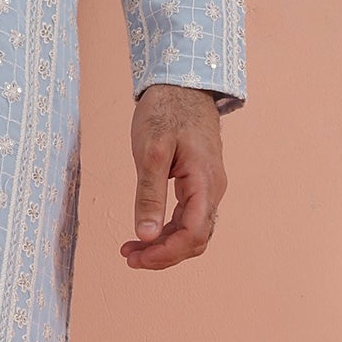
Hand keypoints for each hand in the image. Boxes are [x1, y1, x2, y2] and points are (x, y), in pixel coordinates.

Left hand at [121, 83, 225, 269]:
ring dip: (164, 245)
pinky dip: (168, 230)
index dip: (166, 253)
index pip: (193, 234)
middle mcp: (213, 190)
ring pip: (192, 231)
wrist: (182, 84)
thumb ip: (149, 194)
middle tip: (128, 255)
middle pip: (195, 239)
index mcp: (205, 182)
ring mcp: (208, 188)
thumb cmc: (166, 111)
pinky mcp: (199, 184)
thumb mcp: (151, 150)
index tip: (136, 257)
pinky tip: (146, 231)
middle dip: (163, 254)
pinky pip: (188, 218)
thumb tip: (145, 234)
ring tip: (131, 248)